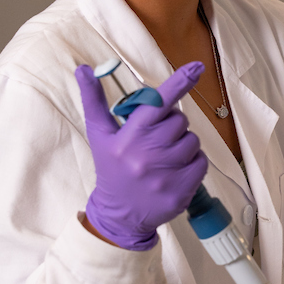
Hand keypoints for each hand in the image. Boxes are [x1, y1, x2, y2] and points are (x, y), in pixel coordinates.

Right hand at [75, 62, 208, 250]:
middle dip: (173, 125)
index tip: (196, 67)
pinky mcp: (181, 190)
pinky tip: (175, 170)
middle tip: (156, 140)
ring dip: (184, 144)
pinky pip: (201, 162)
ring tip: (164, 157)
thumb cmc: (111, 169)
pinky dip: (193, 163)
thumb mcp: (99, 135)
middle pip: (180, 120)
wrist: (118, 215)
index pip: (159, 102)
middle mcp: (148, 153)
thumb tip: (82, 69)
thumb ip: (94, 101)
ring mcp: (166, 173)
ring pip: (193, 140)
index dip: (179, 82)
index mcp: (129, 135)